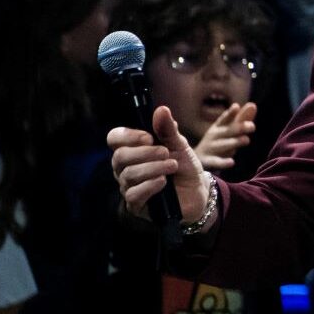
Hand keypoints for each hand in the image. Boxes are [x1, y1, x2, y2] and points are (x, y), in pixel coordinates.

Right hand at [109, 106, 209, 220]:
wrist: (198, 191)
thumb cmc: (184, 166)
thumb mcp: (180, 146)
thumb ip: (168, 130)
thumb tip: (161, 109)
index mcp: (132, 149)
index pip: (114, 138)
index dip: (128, 136)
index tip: (149, 137)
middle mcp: (125, 167)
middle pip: (119, 157)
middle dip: (144, 153)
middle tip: (166, 153)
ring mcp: (128, 186)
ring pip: (128, 175)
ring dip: (152, 168)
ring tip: (172, 166)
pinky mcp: (136, 204)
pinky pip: (133, 194)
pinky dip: (149, 186)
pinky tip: (163, 182)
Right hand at [192, 102, 256, 170]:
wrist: (193, 161)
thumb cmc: (215, 143)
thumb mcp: (226, 130)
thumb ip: (240, 119)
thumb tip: (253, 105)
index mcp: (218, 128)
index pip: (225, 119)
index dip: (230, 113)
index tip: (236, 107)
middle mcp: (214, 136)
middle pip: (227, 131)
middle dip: (239, 128)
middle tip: (252, 126)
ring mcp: (210, 149)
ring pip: (223, 145)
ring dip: (234, 142)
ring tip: (246, 140)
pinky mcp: (208, 162)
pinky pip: (216, 162)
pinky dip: (223, 162)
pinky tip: (231, 162)